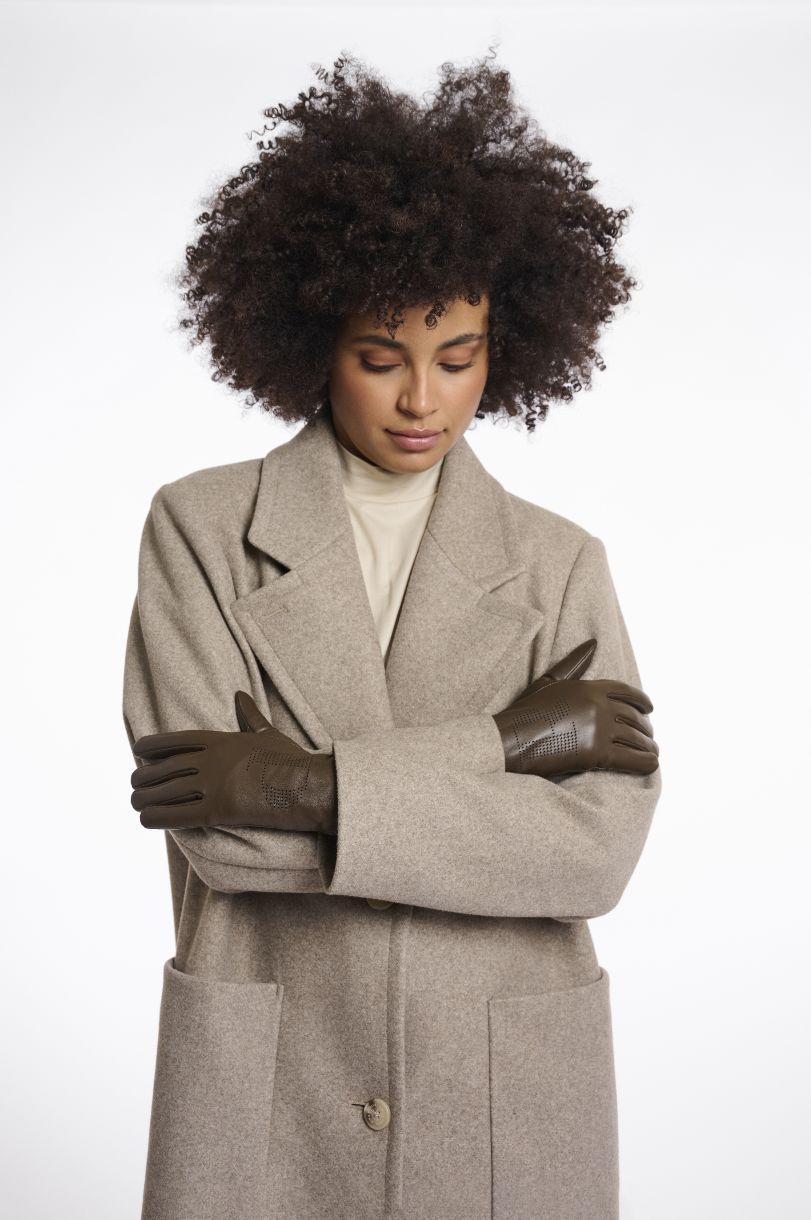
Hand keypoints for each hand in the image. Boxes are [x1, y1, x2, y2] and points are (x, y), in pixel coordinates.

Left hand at [130, 691, 337, 833]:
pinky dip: (156, 817)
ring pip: (164, 792)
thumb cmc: (290, 760)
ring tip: (136, 803)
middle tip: (135, 784)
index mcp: (221, 740)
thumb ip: (249, 716)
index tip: (138, 750)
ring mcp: (212, 784)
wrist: (306, 785)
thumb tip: (240, 695)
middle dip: (144, 777)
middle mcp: (211, 760)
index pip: (177, 741)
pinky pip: (176, 815)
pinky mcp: (216, 809)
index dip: (153, 746)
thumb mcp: (267, 732)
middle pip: (164, 768)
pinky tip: (146, 819)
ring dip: (144, 799)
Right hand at [493, 638, 659, 777]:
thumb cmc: (525, 710)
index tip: (650, 709)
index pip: (627, 692)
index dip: (642, 701)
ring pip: (637, 738)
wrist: (511, 738)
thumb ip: (574, 663)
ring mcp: (600, 729)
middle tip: (648, 735)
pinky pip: (632, 759)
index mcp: (590, 687)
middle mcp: (599, 706)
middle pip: (634, 717)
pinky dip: (646, 762)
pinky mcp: (597, 754)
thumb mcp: (549, 681)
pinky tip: (651, 763)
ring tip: (652, 752)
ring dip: (648, 746)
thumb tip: (592, 643)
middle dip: (645, 727)